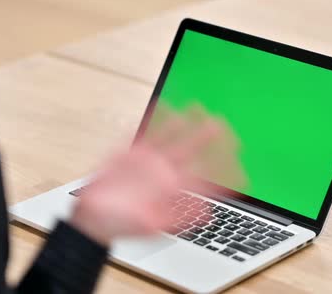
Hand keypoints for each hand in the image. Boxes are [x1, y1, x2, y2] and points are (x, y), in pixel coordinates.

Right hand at [70, 104, 235, 246]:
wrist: (94, 218)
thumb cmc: (123, 224)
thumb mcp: (154, 227)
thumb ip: (180, 218)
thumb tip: (208, 213)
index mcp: (173, 189)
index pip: (203, 174)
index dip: (220, 164)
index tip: (237, 153)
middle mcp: (164, 172)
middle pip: (190, 149)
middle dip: (206, 136)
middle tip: (221, 122)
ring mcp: (148, 161)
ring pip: (170, 137)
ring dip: (183, 122)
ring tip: (197, 106)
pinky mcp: (131, 153)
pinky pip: (144, 133)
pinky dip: (153, 119)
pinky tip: (162, 104)